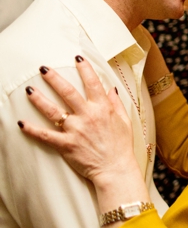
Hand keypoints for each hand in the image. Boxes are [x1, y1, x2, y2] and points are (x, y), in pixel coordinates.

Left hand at [18, 57, 137, 186]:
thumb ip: (116, 103)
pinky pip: (45, 135)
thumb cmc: (121, 146)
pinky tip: (21, 123)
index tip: (77, 58)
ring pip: (53, 111)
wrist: (115, 169)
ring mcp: (76, 130)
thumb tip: (111, 88)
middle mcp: (88, 116)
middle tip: (43, 69)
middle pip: (67, 92)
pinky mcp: (66, 145)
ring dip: (39, 99)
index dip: (84, 69)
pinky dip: (32, 130)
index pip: (92, 83)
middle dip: (54, 78)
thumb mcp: (125, 121)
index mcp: (103, 108)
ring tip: (28, 90)